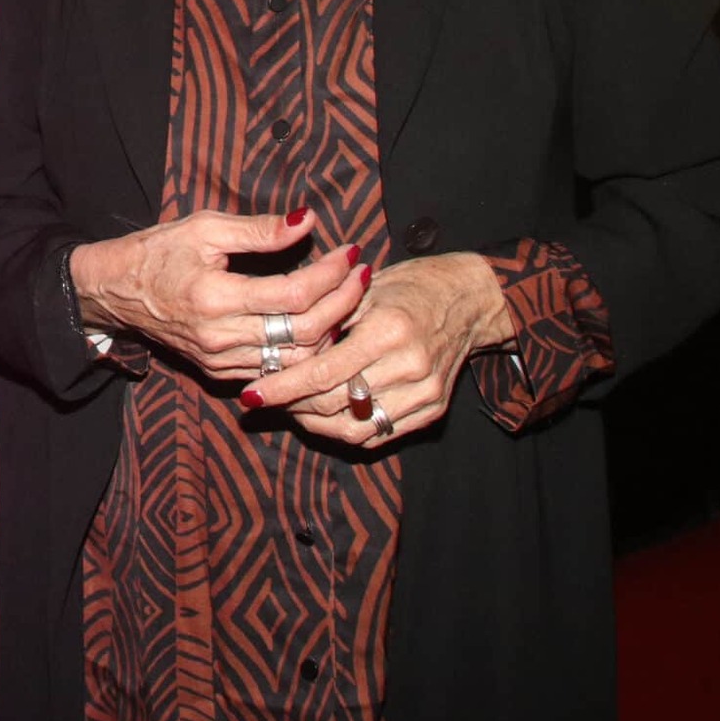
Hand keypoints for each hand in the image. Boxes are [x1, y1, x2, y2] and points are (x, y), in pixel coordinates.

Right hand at [70, 208, 366, 380]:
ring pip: (298, 359)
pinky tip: (321, 325)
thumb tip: (307, 220)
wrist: (115, 292)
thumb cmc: (158, 252)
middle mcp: (221, 337)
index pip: (295, 294)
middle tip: (361, 274)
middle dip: (344, 302)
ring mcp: (221, 362)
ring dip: (332, 330)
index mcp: (215, 297)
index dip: (331, 274)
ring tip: (348, 299)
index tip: (350, 252)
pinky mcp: (221, 373)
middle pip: (306, 332)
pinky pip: (278, 371)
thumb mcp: (204, 228)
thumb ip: (258, 230)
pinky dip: (306, 352)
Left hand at [241, 251, 516, 445]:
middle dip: (292, 405)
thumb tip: (279, 350)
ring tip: (290, 408)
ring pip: (355, 427)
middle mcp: (410, 366)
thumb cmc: (410, 286)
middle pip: (335, 403)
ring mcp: (425, 392)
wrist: (468, 299)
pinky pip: (379, 434)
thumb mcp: (365, 290)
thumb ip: (326, 321)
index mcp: (389, 330)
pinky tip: (323, 415)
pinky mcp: (433, 410)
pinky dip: (346, 429)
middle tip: (265, 399)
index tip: (251, 394)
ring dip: (315, 422)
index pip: (323, 372)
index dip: (282, 387)